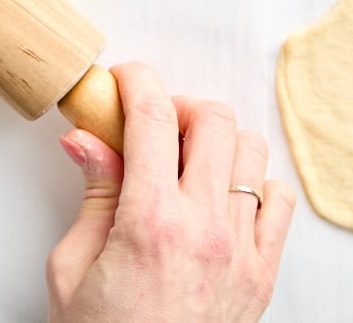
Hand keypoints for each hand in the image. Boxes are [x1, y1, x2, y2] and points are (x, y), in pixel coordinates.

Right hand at [47, 63, 295, 322]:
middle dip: (179, 103)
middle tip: (154, 123)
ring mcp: (243, 249)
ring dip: (218, 140)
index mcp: (150, 221)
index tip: (123, 79)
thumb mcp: (71, 270)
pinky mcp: (264, 272)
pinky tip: (223, 197)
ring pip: (252, 150)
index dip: (136, 81)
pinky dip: (255, 184)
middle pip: (214, 117)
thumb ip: (92, 194)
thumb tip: (86, 138)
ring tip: (188, 160)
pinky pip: (280, 199)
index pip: (153, 116)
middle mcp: (205, 227)